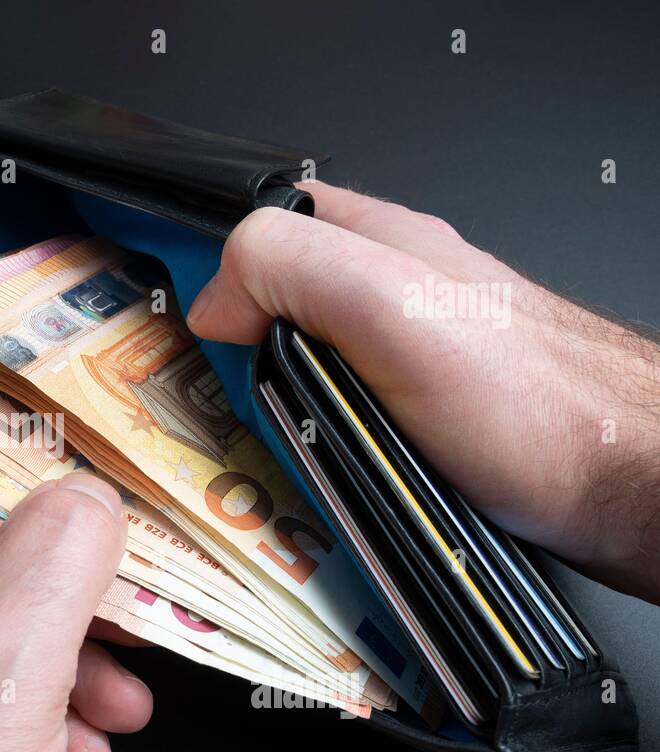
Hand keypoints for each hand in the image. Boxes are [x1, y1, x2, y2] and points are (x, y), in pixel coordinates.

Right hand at [186, 182, 659, 601]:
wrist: (619, 486)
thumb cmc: (535, 403)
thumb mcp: (396, 304)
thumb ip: (293, 268)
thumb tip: (213, 298)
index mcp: (376, 245)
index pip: (259, 223)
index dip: (211, 260)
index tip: (179, 319)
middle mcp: (385, 299)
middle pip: (268, 310)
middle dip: (231, 356)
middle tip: (218, 404)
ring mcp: (396, 366)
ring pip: (295, 380)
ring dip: (267, 417)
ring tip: (262, 453)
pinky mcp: (408, 425)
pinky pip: (330, 430)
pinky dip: (308, 455)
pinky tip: (310, 480)